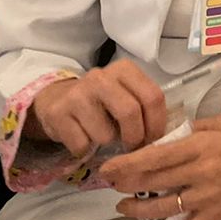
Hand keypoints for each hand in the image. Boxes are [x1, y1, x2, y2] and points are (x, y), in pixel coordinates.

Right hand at [27, 61, 167, 158]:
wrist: (56, 99)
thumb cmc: (99, 101)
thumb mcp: (124, 93)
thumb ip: (143, 105)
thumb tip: (164, 134)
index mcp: (124, 69)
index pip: (153, 96)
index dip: (157, 123)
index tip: (154, 139)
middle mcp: (100, 77)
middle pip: (130, 113)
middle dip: (135, 137)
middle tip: (133, 146)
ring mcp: (77, 94)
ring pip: (105, 134)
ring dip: (107, 143)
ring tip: (101, 134)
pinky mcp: (58, 113)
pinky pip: (82, 144)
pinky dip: (85, 149)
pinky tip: (82, 137)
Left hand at [101, 115, 220, 219]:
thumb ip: (194, 128)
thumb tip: (171, 135)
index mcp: (201, 145)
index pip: (155, 156)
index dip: (128, 163)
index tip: (109, 167)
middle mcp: (199, 172)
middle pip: (152, 182)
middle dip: (125, 184)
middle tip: (110, 183)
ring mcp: (206, 197)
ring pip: (161, 208)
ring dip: (136, 210)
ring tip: (122, 206)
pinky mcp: (214, 215)